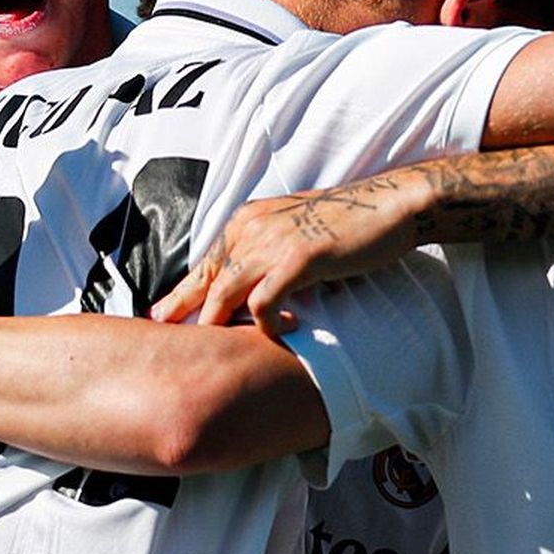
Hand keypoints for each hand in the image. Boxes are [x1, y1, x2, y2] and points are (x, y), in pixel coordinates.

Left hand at [152, 174, 431, 331]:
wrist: (388, 204)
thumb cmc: (348, 223)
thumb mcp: (295, 232)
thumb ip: (267, 253)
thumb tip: (250, 289)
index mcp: (246, 221)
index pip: (205, 264)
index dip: (182, 294)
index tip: (165, 319)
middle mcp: (250, 228)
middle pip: (205, 280)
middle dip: (184, 313)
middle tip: (171, 344)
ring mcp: (272, 242)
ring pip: (224, 294)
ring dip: (220, 326)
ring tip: (224, 349)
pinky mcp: (298, 258)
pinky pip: (263, 302)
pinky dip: (267, 323)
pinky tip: (286, 329)